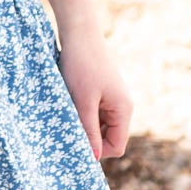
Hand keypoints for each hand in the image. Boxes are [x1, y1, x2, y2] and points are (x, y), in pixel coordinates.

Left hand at [54, 23, 133, 160]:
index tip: (75, 144)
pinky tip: (68, 105)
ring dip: (84, 126)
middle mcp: (122, 106)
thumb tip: (94, 157)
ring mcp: (112, 99)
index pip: (116, 146)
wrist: (79, 33)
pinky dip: (82, 114)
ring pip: (99, 126)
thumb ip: (89, 130)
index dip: (97, 151)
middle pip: (108, 138)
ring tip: (67, 114)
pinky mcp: (102, 92)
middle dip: (89, 138)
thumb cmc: (81, 65)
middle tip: (66, 129)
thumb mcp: (82, 101)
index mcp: (124, 110)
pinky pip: (94, 113)